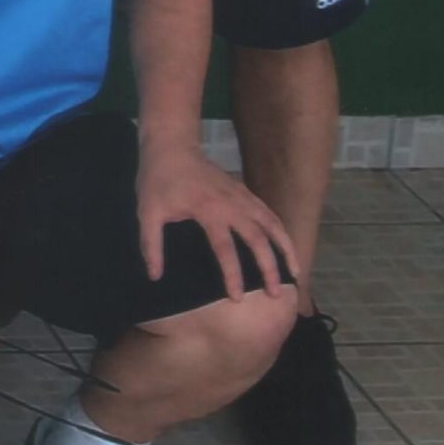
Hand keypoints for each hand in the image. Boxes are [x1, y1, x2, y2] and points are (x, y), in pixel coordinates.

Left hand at [136, 137, 295, 299]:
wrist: (171, 146)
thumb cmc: (157, 180)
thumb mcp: (147, 212)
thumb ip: (150, 244)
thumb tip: (154, 275)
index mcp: (208, 210)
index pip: (225, 248)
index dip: (232, 275)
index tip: (238, 298)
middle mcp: (231, 204)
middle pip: (258, 239)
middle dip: (269, 267)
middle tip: (276, 293)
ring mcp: (242, 196)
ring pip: (272, 224)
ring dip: (286, 248)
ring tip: (296, 273)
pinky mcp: (245, 191)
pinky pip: (269, 213)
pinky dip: (281, 230)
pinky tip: (286, 247)